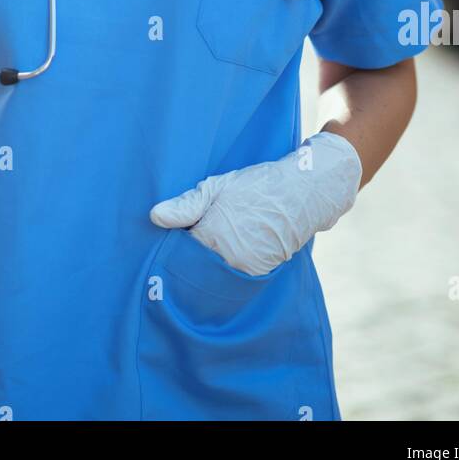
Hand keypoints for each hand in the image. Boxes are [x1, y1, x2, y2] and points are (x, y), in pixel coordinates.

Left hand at [149, 131, 362, 275]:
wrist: (303, 194)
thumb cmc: (257, 186)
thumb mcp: (218, 186)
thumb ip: (186, 205)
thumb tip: (155, 217)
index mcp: (211, 236)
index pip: (178, 250)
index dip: (177, 239)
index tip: (179, 230)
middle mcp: (226, 259)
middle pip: (195, 265)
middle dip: (191, 254)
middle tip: (196, 232)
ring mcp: (244, 269)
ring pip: (215, 270)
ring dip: (211, 259)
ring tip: (219, 235)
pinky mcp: (259, 273)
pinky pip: (234, 273)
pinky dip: (229, 263)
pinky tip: (233, 243)